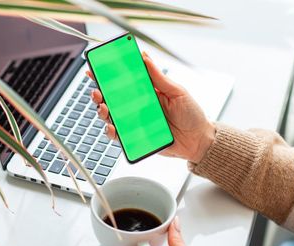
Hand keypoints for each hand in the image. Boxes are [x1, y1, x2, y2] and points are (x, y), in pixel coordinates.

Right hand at [88, 52, 215, 163]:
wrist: (199, 140)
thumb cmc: (191, 114)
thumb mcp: (177, 92)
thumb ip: (159, 77)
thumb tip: (144, 57)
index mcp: (146, 91)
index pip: (123, 80)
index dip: (108, 74)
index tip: (95, 68)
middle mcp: (138, 106)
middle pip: (111, 98)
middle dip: (99, 93)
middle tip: (96, 91)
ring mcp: (135, 122)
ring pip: (111, 117)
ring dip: (102, 112)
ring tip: (103, 108)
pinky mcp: (136, 137)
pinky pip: (119, 136)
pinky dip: (112, 133)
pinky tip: (112, 128)